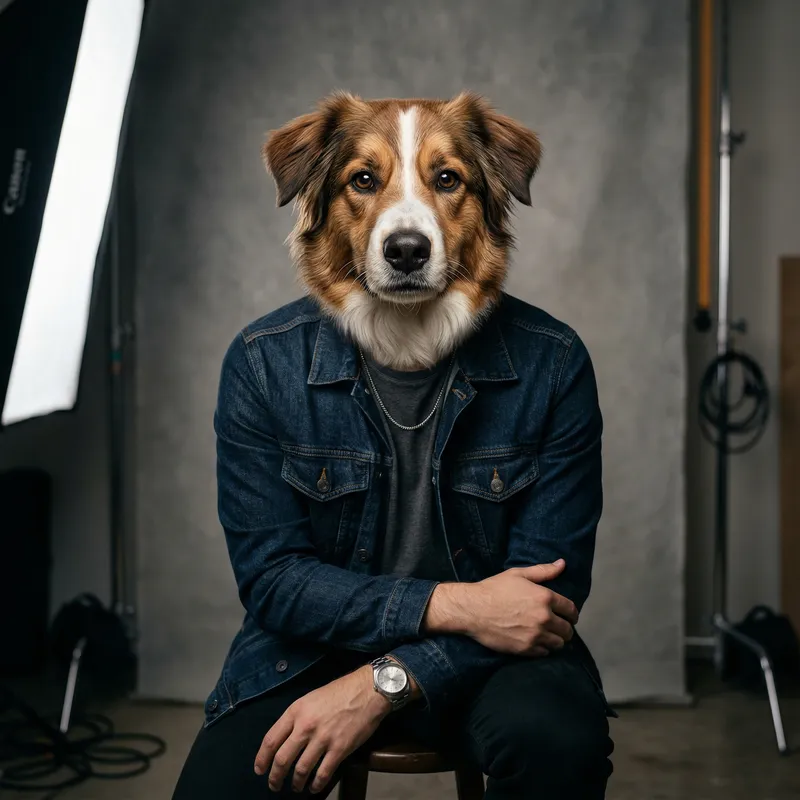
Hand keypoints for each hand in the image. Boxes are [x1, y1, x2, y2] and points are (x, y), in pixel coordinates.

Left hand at [254, 665, 389, 794]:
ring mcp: (323, 739)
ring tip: (296, 787)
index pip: (271, 740)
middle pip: (282, 759)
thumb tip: (285, 739)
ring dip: (296, 783)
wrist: (367, 690)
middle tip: (274, 785)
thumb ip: (296, 718)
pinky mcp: (339, 749)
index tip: (259, 770)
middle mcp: (306, 726)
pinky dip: (316, 785)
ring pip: (301, 770)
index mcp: (296, 711)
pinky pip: (323, 774)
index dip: (262, 759)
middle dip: (275, 777)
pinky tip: (314, 787)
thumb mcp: (310, 698)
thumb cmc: (338, 692)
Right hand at [424, 559, 577, 655]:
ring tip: (549, 635)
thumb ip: (543, 571)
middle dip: (566, 628)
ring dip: (556, 639)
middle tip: (559, 627)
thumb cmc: (494, 589)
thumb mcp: (518, 574)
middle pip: (567, 630)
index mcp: (544, 598)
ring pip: (559, 644)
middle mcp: (544, 618)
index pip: (571, 610)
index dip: (572, 614)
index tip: (569, 616)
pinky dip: (544, 648)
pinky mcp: (526, 649)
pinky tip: (536, 641)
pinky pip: (545, 653)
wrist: (473, 609)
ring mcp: (535, 635)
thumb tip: (562, 564)